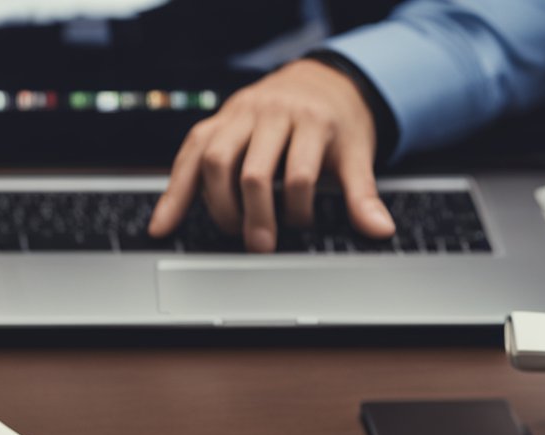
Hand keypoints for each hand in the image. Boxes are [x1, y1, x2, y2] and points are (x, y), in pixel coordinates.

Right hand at [148, 58, 395, 252]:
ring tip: (231, 231)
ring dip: (218, 205)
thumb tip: (381, 230)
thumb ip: (363, 195)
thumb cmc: (336, 122)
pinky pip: (188, 154)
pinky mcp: (215, 121)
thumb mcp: (357, 154)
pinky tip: (163, 223)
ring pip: (215, 160)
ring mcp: (238, 114)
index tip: (302, 226)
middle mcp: (270, 112)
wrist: (320, 79)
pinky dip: (174, 192)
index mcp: (309, 120)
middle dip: (254, 215)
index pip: (298, 174)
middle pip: (253, 171)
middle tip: (260, 245)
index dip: (298, 210)